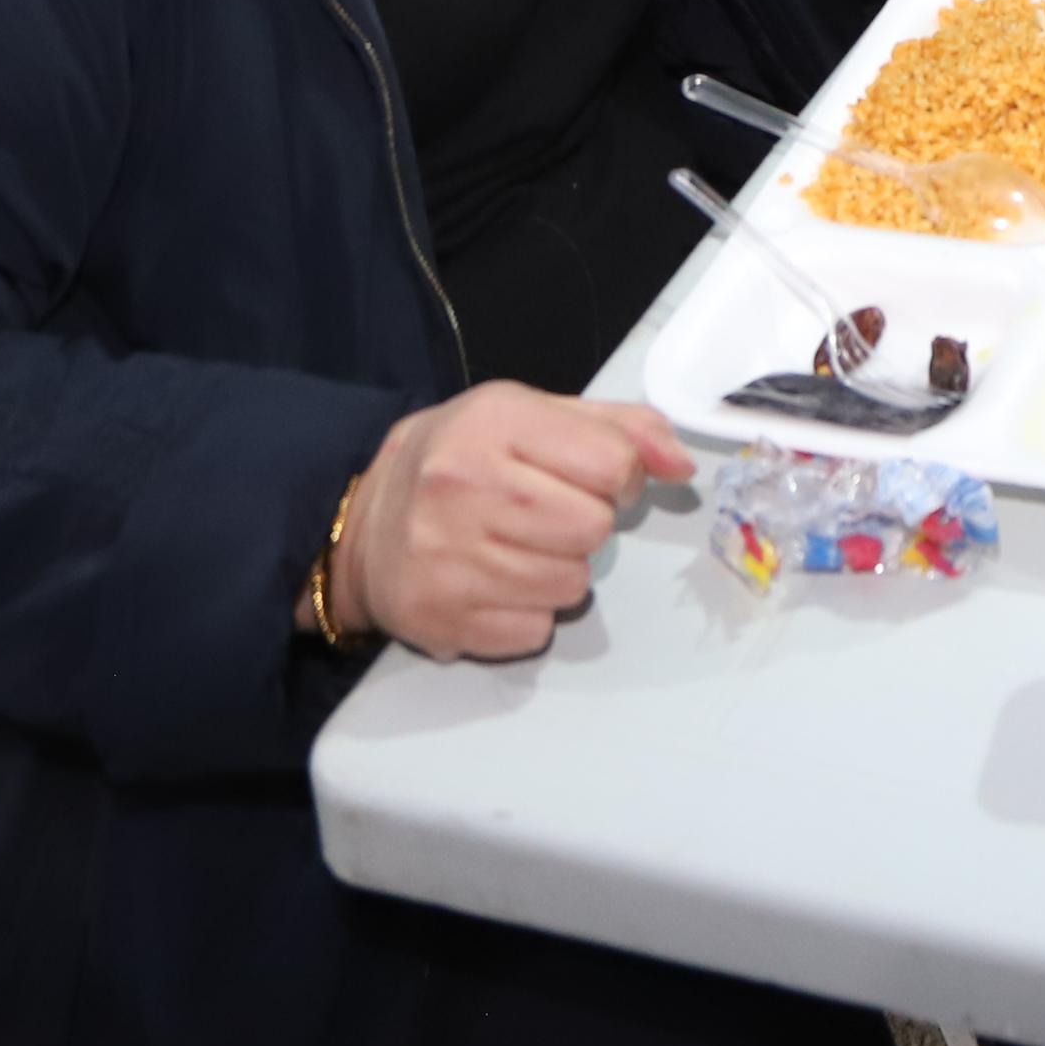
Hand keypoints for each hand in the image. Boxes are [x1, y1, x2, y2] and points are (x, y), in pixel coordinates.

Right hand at [330, 384, 691, 661]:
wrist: (363, 523)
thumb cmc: (462, 461)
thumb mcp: (533, 415)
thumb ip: (621, 428)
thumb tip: (682, 464)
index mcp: (494, 424)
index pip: (612, 463)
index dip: (620, 476)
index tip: (593, 477)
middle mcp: (463, 489)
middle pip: (594, 529)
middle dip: (587, 525)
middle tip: (547, 515)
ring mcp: (447, 559)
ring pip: (572, 585)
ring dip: (560, 571)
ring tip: (517, 548)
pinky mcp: (441, 619)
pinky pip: (536, 630)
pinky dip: (528, 613)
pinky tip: (495, 584)